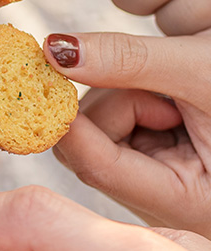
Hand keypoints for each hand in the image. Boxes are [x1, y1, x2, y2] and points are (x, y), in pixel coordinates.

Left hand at [37, 28, 210, 237]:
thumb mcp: (205, 73)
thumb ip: (129, 61)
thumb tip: (54, 49)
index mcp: (185, 201)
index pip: (94, 161)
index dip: (69, 115)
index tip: (54, 67)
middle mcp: (166, 200)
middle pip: (93, 143)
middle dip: (117, 100)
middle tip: (164, 85)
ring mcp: (165, 178)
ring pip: (106, 127)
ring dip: (131, 93)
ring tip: (185, 91)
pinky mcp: (166, 157)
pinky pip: (126, 121)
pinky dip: (141, 96)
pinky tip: (179, 95)